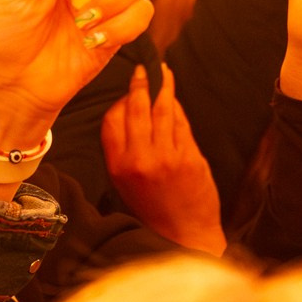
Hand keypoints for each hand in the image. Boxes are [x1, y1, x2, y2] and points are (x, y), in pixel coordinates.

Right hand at [103, 63, 224, 255]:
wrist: (183, 232)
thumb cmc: (153, 206)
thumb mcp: (125, 181)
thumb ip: (124, 148)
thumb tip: (129, 108)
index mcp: (118, 166)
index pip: (111, 120)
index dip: (119, 101)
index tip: (127, 90)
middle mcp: (139, 160)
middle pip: (137, 109)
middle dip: (140, 84)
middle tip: (144, 68)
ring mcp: (166, 157)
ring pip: (162, 111)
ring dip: (163, 87)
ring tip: (163, 72)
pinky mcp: (189, 157)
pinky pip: (181, 123)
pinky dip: (177, 107)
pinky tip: (175, 97)